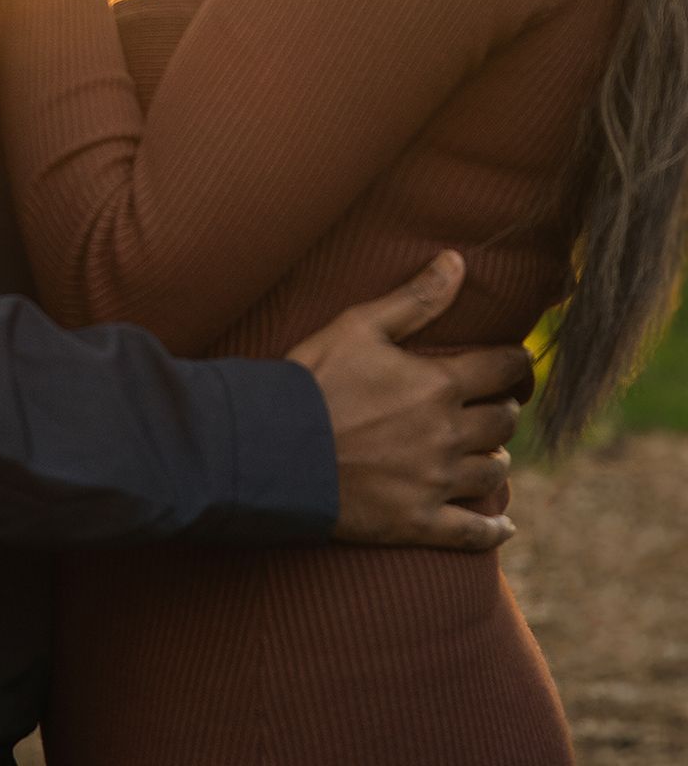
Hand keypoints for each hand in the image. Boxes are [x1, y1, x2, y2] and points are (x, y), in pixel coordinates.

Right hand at [289, 251, 526, 550]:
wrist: (276, 448)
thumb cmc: (315, 379)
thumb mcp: (360, 325)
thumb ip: (416, 298)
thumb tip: (457, 261)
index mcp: (439, 385)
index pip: (501, 370)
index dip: (514, 362)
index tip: (516, 360)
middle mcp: (448, 435)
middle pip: (503, 422)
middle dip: (505, 409)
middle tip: (497, 404)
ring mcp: (435, 482)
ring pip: (493, 472)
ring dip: (496, 458)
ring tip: (490, 451)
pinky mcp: (418, 522)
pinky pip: (472, 533)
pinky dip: (493, 530)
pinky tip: (504, 525)